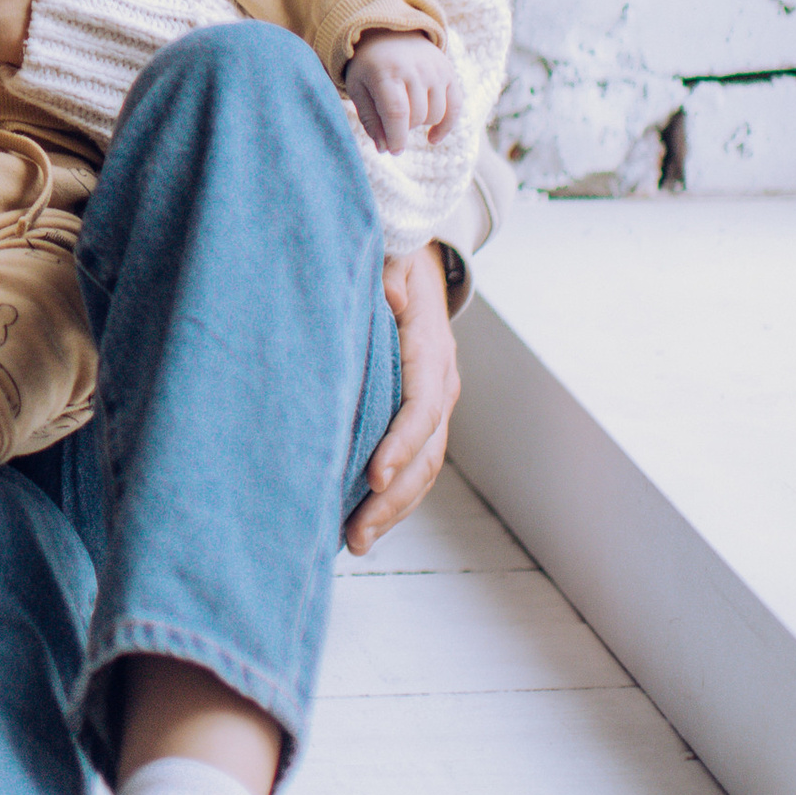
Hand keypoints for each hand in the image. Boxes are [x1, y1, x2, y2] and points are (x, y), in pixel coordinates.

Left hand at [344, 30, 456, 150]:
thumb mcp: (358, 88)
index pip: (397, 111)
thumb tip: (385, 149)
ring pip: (435, 115)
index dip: (397, 137)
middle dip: (403, 128)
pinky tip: (432, 138)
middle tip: (390, 120)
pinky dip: (446, 126)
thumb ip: (369, 120)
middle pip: (417, 116)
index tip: (393, 151)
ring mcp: (435, 69)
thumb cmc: (368, 66)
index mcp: (385, 72)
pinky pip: (455, 107)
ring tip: (404, 111)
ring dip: (420, 123)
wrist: (389, 32)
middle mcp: (414, 68)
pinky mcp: (449, 72)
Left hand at [344, 241, 458, 553]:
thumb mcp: (393, 254)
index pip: (422, 407)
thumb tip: (393, 299)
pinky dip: (394, 497)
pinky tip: (362, 521)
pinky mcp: (423, 415)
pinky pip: (416, 463)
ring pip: (425, 468)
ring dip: (394, 509)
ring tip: (354, 541)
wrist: (419, 259)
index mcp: (431, 350)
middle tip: (356, 532)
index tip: (372, 476)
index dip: (399, 444)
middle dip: (394, 498)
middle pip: (426, 453)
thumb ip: (390, 274)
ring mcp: (436, 404)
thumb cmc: (394, 257)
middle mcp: (441, 384)